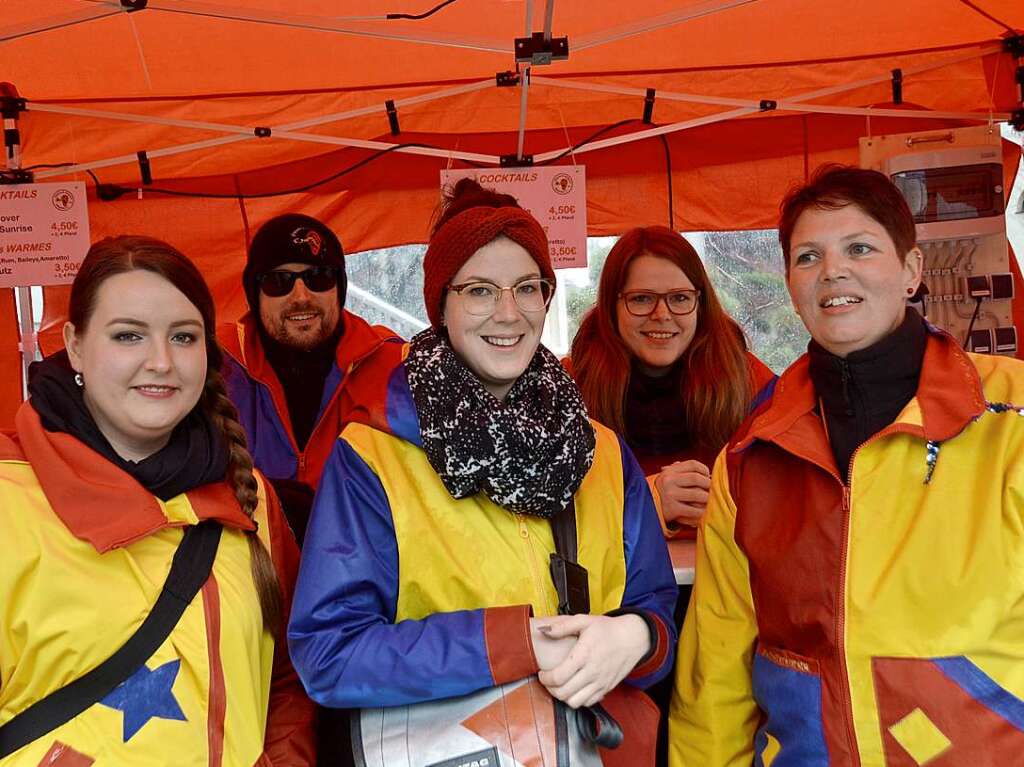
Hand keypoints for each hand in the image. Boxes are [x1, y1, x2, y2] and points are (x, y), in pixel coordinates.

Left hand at [535, 614, 649, 708]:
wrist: (632, 638)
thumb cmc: (607, 629)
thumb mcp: (584, 620)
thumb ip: (562, 626)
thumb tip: (542, 630)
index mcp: (584, 655)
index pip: (558, 676)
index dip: (545, 678)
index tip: (542, 673)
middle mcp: (592, 672)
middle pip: (564, 693)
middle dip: (550, 689)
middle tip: (548, 680)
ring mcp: (600, 683)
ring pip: (575, 702)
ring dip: (563, 697)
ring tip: (560, 686)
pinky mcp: (607, 689)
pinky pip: (588, 703)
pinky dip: (578, 699)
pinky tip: (574, 688)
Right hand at [654, 460, 710, 527]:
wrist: (645, 508)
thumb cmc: (662, 492)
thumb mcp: (667, 478)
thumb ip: (682, 472)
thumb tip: (705, 472)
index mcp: (669, 471)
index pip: (693, 464)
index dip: (704, 469)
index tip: (707, 476)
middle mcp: (669, 481)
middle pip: (697, 478)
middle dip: (708, 485)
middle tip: (711, 490)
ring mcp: (670, 495)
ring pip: (699, 495)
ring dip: (707, 499)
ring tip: (708, 501)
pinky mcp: (673, 509)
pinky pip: (694, 510)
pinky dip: (702, 512)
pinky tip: (702, 513)